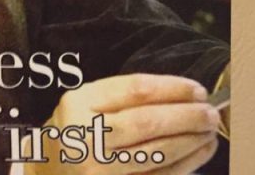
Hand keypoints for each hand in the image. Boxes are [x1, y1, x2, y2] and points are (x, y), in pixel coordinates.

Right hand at [22, 73, 219, 173]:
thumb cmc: (72, 132)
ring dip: (190, 142)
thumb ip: (120, 97)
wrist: (43, 172)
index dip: (172, 88)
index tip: (197, 89)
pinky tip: (199, 154)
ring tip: (210, 131)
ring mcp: (97, 170)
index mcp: (78, 103)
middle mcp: (86, 136)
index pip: (134, 90)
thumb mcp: (83, 103)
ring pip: (155, 154)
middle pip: (147, 122)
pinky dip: (183, 166)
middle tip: (211, 112)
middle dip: (186, 116)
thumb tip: (180, 94)